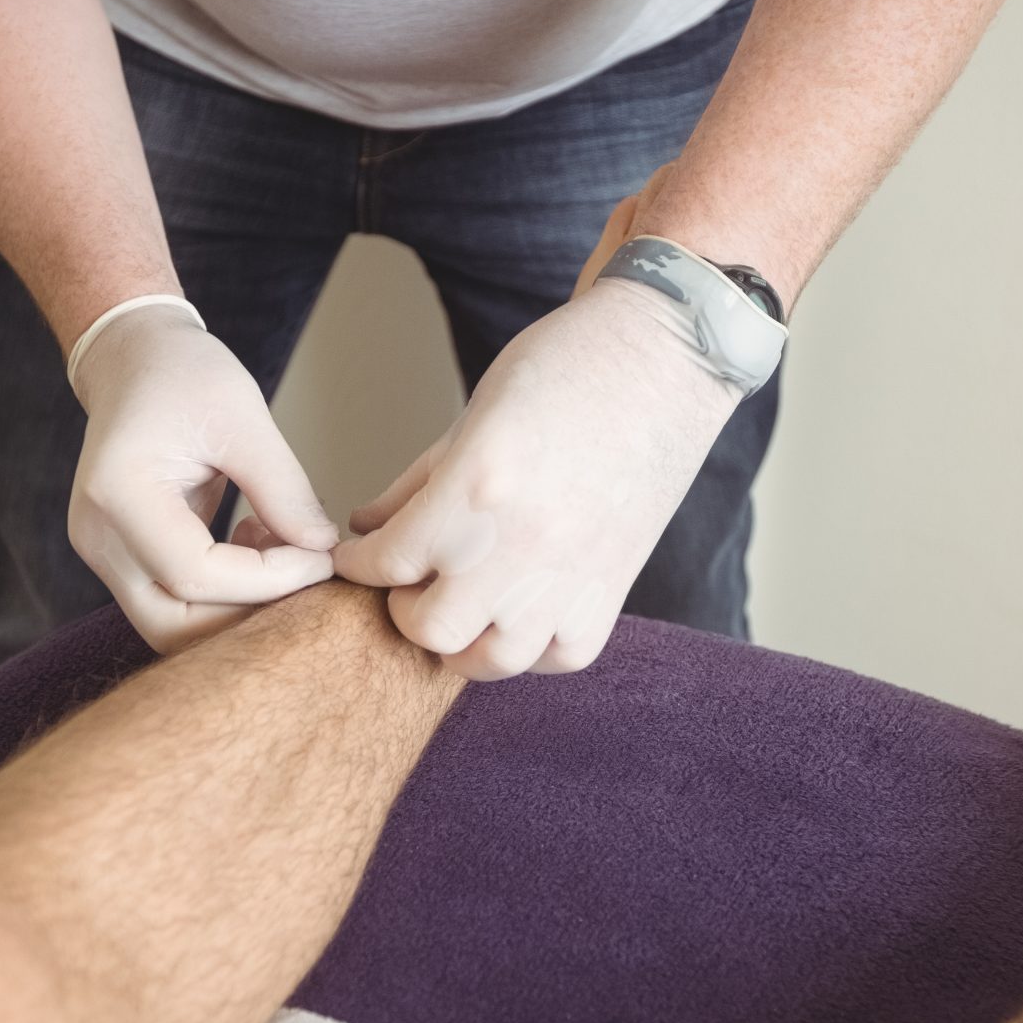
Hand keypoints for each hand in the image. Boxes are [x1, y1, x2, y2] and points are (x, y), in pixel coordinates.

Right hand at [68, 305, 336, 651]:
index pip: (196, 576)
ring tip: (283, 548)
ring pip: (174, 626)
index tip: (322, 556)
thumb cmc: (182, 373)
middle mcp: (99, 537)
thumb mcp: (243, 417)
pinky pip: (175, 603)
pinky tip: (256, 540)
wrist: (133, 360)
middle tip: (309, 572)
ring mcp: (104, 554)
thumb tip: (323, 550)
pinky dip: (226, 592)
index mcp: (118, 494)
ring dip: (238, 607)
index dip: (268, 580)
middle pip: (174, 625)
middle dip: (250, 613)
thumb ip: (283, 490)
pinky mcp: (122, 560)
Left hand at [331, 277, 741, 678]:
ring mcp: (570, 578)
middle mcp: (520, 546)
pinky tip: (521, 612)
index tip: (358, 559)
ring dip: (465, 640)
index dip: (359, 564)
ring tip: (463, 607)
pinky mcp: (611, 593)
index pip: (387, 562)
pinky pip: (556, 656)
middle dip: (406, 609)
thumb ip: (414, 486)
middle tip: (409, 583)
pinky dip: (531, 646)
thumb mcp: (471, 419)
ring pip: (491, 660)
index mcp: (474, 489)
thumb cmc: (565, 370)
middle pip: (429, 629)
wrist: (663, 361)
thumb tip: (366, 530)